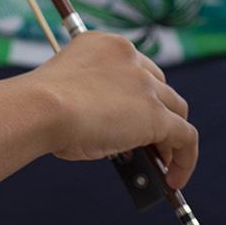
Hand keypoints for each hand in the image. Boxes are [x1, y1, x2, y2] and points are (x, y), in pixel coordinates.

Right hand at [22, 31, 197, 189]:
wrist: (41, 108)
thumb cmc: (39, 106)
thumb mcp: (69, 92)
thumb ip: (94, 101)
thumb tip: (110, 133)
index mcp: (106, 45)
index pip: (136, 69)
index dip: (138, 97)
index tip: (132, 118)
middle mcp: (131, 57)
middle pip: (160, 88)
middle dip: (156, 115)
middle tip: (148, 145)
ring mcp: (146, 85)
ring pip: (176, 111)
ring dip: (170, 138)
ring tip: (162, 165)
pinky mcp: (157, 115)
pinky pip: (186, 137)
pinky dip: (184, 159)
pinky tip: (173, 180)